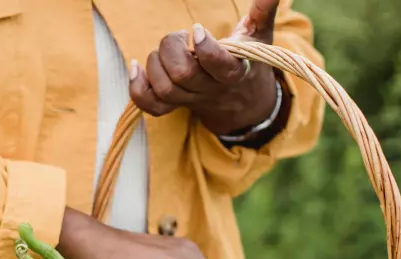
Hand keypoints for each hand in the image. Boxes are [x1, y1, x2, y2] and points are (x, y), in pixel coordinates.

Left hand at [129, 0, 281, 134]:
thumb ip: (263, 10)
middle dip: (172, 50)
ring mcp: (192, 100)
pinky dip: (138, 88)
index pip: (219, 65)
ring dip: (155, 64)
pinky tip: (137, 67)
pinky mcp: (174, 106)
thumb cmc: (249, 59)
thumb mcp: (260, 34)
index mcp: (236, 71)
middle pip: (183, 75)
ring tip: (165, 50)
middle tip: (179, 37)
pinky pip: (151, 106)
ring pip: (165, 89)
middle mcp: (212, 89)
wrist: (241, 101)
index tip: (197, 29)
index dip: (205, 47)